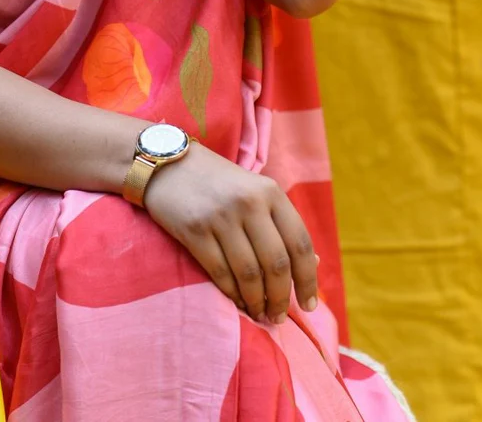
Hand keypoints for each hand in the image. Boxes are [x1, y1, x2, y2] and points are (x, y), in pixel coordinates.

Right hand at [142, 140, 318, 322]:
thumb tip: (313, 265)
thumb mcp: (254, 191)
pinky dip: (231, 293)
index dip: (308, 279)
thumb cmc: (217, 181)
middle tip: (277, 317)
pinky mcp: (195, 230)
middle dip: (280, 298)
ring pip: (249, 274)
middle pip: (276, 264)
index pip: (300, 243)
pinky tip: (237, 301)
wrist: (167, 164)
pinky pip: (220, 272)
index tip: (309, 304)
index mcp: (270, 192)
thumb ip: (280, 224)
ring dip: (256, 301)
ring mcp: (221, 216)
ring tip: (258, 313)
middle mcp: (249, 202)